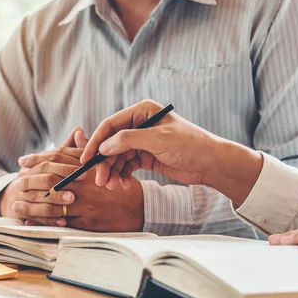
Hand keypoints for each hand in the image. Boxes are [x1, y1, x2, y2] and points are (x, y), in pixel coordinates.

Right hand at [0, 128, 86, 225]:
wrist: (10, 200)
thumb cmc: (38, 180)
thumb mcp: (50, 164)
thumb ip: (65, 150)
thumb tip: (79, 130)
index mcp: (33, 165)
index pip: (50, 160)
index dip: (68, 164)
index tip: (85, 168)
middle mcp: (24, 178)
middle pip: (44, 177)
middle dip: (63, 180)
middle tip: (81, 183)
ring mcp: (21, 196)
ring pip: (39, 198)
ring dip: (56, 200)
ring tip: (71, 201)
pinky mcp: (21, 214)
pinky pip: (36, 217)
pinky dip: (50, 220)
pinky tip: (64, 222)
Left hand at [18, 132, 143, 231]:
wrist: (143, 209)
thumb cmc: (123, 185)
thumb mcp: (110, 164)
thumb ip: (90, 150)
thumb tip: (77, 133)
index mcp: (89, 169)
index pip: (58, 160)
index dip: (38, 160)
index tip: (23, 160)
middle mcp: (85, 186)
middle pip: (50, 183)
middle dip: (30, 183)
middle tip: (15, 183)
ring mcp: (86, 205)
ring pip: (52, 205)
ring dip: (32, 207)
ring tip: (16, 206)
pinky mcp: (87, 223)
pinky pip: (61, 223)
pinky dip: (44, 223)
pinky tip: (30, 224)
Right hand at [81, 99, 263, 205]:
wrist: (211, 163)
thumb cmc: (190, 145)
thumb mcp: (157, 140)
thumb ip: (128, 141)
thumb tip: (103, 147)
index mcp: (142, 112)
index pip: (111, 125)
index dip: (97, 142)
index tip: (86, 159)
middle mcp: (140, 125)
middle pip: (112, 143)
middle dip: (104, 162)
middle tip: (100, 181)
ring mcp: (142, 141)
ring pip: (118, 157)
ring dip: (113, 171)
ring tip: (112, 186)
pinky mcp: (146, 156)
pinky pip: (127, 165)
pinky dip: (123, 175)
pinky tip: (123, 184)